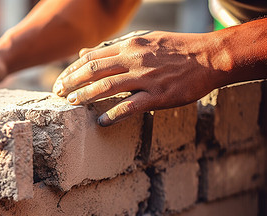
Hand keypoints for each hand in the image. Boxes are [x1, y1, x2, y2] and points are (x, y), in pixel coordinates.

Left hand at [53, 31, 223, 125]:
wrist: (210, 57)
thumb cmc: (175, 50)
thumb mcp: (143, 41)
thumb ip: (113, 48)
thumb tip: (84, 52)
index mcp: (130, 45)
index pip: (91, 57)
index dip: (72, 70)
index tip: (60, 81)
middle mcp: (134, 59)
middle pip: (93, 70)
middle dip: (72, 83)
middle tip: (58, 94)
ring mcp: (146, 78)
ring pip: (107, 86)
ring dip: (85, 96)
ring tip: (72, 104)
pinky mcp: (159, 95)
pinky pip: (131, 106)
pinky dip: (113, 114)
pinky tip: (101, 122)